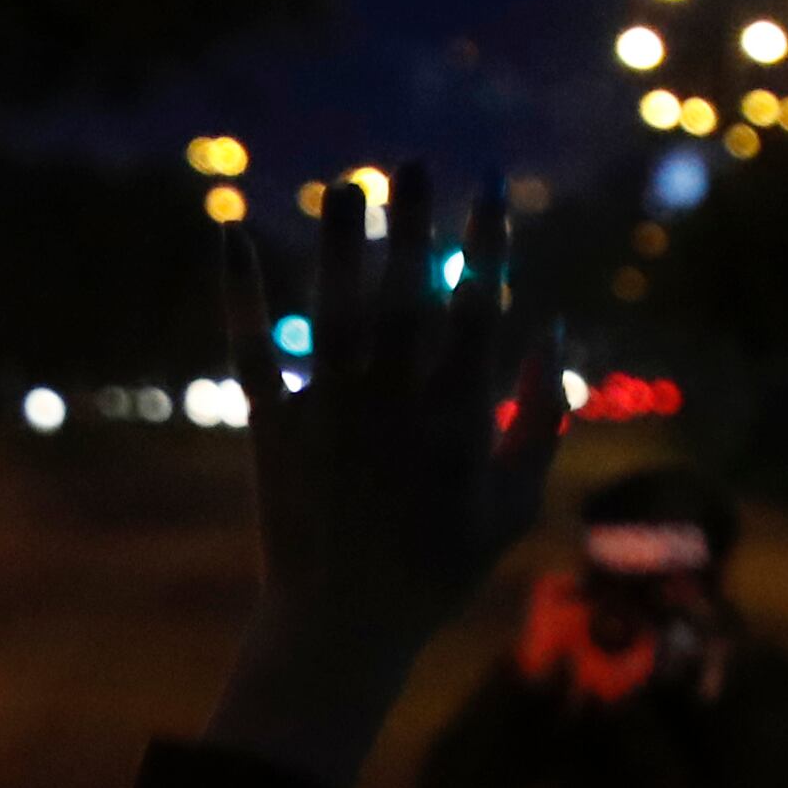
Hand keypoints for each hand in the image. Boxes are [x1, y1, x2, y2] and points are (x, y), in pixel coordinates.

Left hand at [208, 162, 565, 787]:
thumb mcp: (513, 502)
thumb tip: (553, 331)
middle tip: (412, 160)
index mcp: (458, 415)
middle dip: (413, 221)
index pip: (477, 304)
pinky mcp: (272, 430)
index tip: (490, 184)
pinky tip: (234, 234)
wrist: (343, 627)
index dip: (485, 239)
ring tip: (344, 184)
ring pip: (334, 310)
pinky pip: (252, 351)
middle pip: (405, 292)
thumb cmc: (439, 568)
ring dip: (339, 242)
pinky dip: (242, 294)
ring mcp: (329, 413)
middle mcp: (393, 403)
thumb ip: (541, 417)